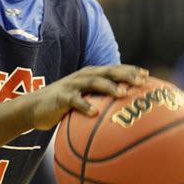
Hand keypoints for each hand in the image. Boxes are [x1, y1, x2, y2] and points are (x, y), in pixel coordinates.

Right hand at [26, 64, 148, 130]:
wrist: (35, 107)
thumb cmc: (64, 105)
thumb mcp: (83, 99)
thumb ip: (100, 102)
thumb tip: (124, 114)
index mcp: (91, 75)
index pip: (114, 69)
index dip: (130, 70)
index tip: (147, 76)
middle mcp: (83, 76)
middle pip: (107, 72)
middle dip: (125, 74)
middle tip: (141, 81)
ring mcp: (72, 85)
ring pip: (93, 82)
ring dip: (108, 87)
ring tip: (122, 93)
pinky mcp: (61, 97)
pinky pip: (74, 101)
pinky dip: (84, 106)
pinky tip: (94, 113)